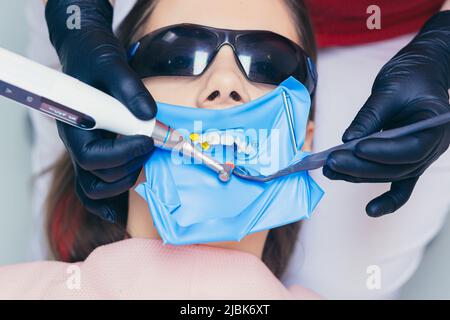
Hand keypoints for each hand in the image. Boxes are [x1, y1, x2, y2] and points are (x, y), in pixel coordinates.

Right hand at [45, 0, 156, 221]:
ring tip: (145, 160)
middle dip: (130, 166)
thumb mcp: (112, 64)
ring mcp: (88, 150)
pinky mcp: (100, 151)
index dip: (123, 155)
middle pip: (98, 177)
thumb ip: (129, 89)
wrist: (88, 55)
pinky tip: (122, 210)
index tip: (148, 140)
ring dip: (124, 182)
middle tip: (153, 144)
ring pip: (96, 188)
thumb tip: (150, 116)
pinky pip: (97, 186)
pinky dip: (109, 202)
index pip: (93, 157)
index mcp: (76, 125)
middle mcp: (79, 143)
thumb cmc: (94, 57)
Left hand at [323, 10, 449, 216]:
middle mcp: (432, 148)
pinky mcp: (406, 160)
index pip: (410, 149)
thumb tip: (347, 141)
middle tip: (331, 162)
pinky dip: (387, 201)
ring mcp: (420, 157)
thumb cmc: (411, 75)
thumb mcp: (390, 88)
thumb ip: (370, 116)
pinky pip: (400, 186)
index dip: (382, 152)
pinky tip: (370, 211)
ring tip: (330, 171)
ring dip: (359, 175)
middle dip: (361, 166)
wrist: (422, 72)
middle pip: (396, 167)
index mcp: (436, 127)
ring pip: (389, 175)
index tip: (354, 148)